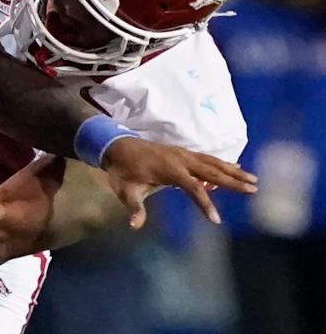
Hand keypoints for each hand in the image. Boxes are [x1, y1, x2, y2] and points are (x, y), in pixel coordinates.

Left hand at [102, 137, 257, 228]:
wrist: (117, 146)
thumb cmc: (122, 171)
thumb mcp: (125, 190)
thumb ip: (134, 207)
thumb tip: (134, 225)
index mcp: (169, 169)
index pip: (193, 188)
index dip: (205, 204)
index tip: (216, 221)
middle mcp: (181, 159)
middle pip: (211, 171)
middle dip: (233, 181)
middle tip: (254, 189)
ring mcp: (183, 154)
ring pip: (213, 162)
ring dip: (233, 170)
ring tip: (253, 179)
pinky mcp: (183, 153)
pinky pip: (207, 158)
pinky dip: (223, 163)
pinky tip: (236, 166)